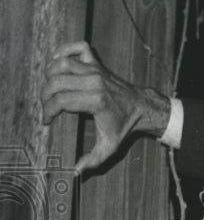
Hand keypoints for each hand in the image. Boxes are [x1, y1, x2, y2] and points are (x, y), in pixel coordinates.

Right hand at [41, 41, 170, 174]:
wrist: (142, 108)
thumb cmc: (124, 126)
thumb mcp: (109, 146)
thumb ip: (92, 160)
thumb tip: (76, 172)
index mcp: (95, 101)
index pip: (60, 102)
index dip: (48, 112)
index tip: (47, 122)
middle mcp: (93, 81)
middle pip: (56, 82)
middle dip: (45, 96)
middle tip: (47, 108)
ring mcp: (95, 70)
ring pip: (61, 63)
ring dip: (50, 75)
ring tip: (50, 90)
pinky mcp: (97, 63)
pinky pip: (78, 47)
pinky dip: (65, 50)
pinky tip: (58, 62)